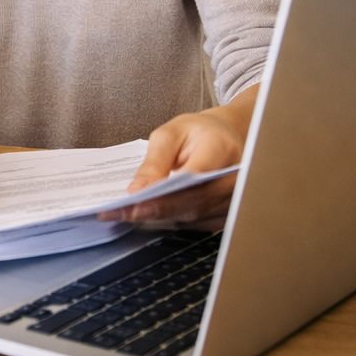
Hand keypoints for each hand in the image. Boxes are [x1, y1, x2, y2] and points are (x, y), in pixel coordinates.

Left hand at [100, 88, 255, 228]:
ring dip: (161, 219)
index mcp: (221, 149)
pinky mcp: (228, 213)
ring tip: (127, 214)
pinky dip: (172, 220)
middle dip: (155, 210)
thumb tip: (137, 191)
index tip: (133, 203)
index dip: (163, 193)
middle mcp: (234, 177)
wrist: (225, 137)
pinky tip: (150, 216)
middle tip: (120, 214)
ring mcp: (235, 199)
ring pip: (194, 217)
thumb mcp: (170, 134)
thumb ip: (155, 162)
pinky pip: (198, 223)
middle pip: (193, 203)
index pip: (192, 178)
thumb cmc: (196, 132)